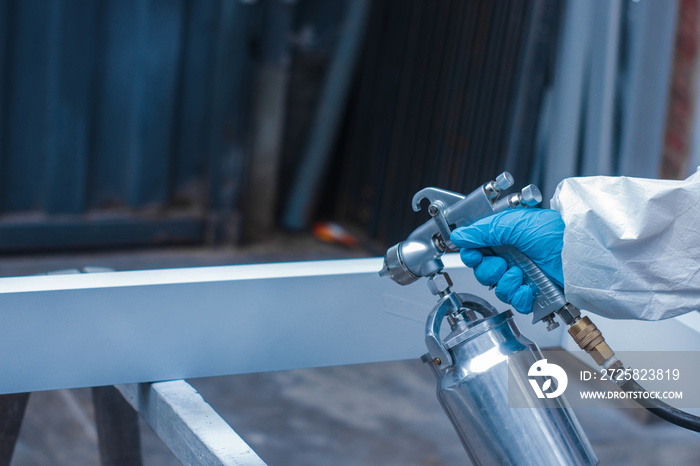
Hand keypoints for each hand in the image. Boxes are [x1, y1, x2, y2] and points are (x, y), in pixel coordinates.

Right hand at [449, 208, 564, 313]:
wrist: (578, 252)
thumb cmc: (552, 232)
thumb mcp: (512, 224)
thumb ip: (481, 231)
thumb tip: (459, 236)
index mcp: (503, 240)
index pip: (476, 253)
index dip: (472, 257)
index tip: (475, 255)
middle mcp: (511, 258)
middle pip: (483, 274)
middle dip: (490, 271)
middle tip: (502, 264)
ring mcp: (523, 276)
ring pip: (498, 290)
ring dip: (506, 284)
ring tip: (520, 275)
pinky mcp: (534, 293)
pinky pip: (516, 303)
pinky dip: (521, 297)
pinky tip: (530, 288)